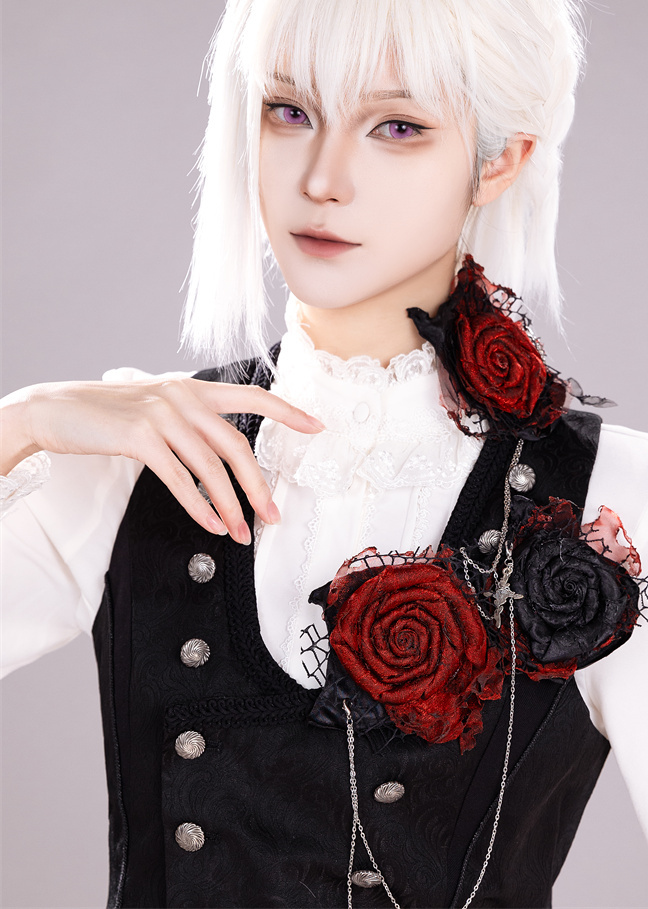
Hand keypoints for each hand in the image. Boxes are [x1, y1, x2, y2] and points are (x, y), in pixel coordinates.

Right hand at [2, 378, 324, 543]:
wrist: (57, 408)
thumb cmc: (109, 413)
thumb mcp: (157, 404)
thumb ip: (190, 418)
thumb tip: (221, 450)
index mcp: (194, 387)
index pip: (253, 396)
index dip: (288, 411)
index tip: (318, 427)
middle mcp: (184, 396)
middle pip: (237, 446)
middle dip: (258, 485)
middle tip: (273, 516)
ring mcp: (163, 415)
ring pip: (211, 468)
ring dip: (229, 506)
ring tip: (240, 533)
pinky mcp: (140, 437)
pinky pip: (180, 479)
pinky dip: (199, 506)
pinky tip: (210, 525)